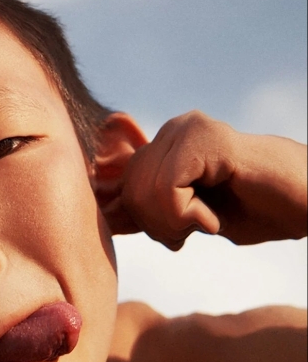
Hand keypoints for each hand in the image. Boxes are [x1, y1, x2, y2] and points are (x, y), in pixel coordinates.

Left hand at [116, 110, 306, 249]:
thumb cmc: (255, 210)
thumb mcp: (188, 212)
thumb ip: (150, 204)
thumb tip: (107, 211)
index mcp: (166, 142)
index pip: (122, 187)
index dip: (143, 221)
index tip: (177, 233)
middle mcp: (174, 128)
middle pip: (129, 190)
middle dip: (156, 226)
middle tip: (193, 231)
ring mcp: (190, 128)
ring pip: (145, 191)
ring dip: (173, 224)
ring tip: (207, 222)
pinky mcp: (206, 139)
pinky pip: (167, 189)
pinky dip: (186, 217)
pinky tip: (213, 218)